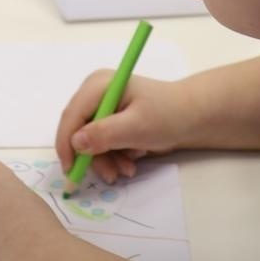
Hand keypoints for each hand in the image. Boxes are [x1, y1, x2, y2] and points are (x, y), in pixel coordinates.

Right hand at [55, 72, 197, 183]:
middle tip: (111, 175)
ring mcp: (103, 106)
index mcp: (99, 85)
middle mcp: (96, 93)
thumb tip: (76, 142)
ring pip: (89, 141)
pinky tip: (131, 160)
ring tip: (128, 169)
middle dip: (93, 156)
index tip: (71, 171)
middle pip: (78, 130)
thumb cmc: (168, 115)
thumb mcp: (137, 126)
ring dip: (106, 159)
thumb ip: (105, 134)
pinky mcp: (111, 119)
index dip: (67, 144)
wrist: (193, 117)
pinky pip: (101, 143)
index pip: (71, 115)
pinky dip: (113, 156)